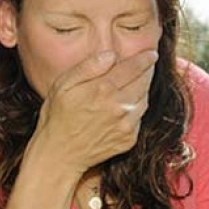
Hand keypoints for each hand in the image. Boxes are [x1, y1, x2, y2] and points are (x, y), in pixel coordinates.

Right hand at [25, 49, 158, 175]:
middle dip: (148, 70)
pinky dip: (138, 108)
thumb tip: (110, 55)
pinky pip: (140, 118)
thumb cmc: (57, 117)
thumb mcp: (63, 85)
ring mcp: (125, 125)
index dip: (144, 58)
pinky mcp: (128, 139)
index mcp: (102, 90)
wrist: (59, 155)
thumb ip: (88, 67)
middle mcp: (118, 107)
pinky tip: (129, 104)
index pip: (133, 68)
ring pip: (145, 100)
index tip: (151, 53)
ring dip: (145, 88)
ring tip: (139, 81)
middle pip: (144, 82)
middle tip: (149, 63)